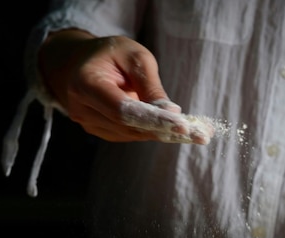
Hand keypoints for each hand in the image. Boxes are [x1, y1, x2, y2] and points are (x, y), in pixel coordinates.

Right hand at [39, 30, 212, 143]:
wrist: (84, 63)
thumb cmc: (112, 54)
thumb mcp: (135, 56)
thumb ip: (151, 85)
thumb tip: (172, 112)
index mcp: (86, 84)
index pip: (122, 109)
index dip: (153, 119)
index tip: (182, 125)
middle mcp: (83, 109)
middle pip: (131, 127)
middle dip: (167, 130)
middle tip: (201, 134)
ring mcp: (91, 124)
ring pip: (135, 135)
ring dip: (167, 135)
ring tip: (199, 133)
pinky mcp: (103, 132)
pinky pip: (134, 135)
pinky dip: (158, 133)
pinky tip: (179, 131)